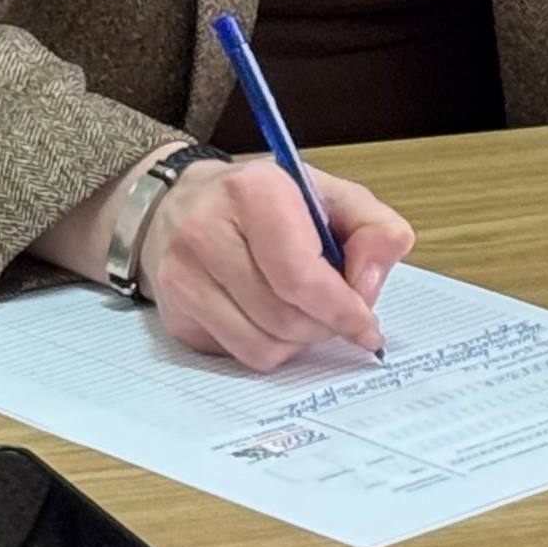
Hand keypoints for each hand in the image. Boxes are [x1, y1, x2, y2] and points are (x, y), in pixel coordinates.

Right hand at [140, 159, 413, 369]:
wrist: (179, 203)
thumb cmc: (264, 201)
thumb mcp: (329, 194)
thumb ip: (373, 228)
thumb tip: (367, 286)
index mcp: (253, 191)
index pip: (301, 276)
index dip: (343, 311)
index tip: (367, 327)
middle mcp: (206, 231)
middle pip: (284, 317)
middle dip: (324, 326)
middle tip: (338, 316)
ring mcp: (182, 276)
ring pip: (262, 346)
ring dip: (298, 342)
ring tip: (304, 313)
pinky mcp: (174, 312)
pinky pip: (238, 354)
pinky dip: (268, 347)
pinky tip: (271, 319)